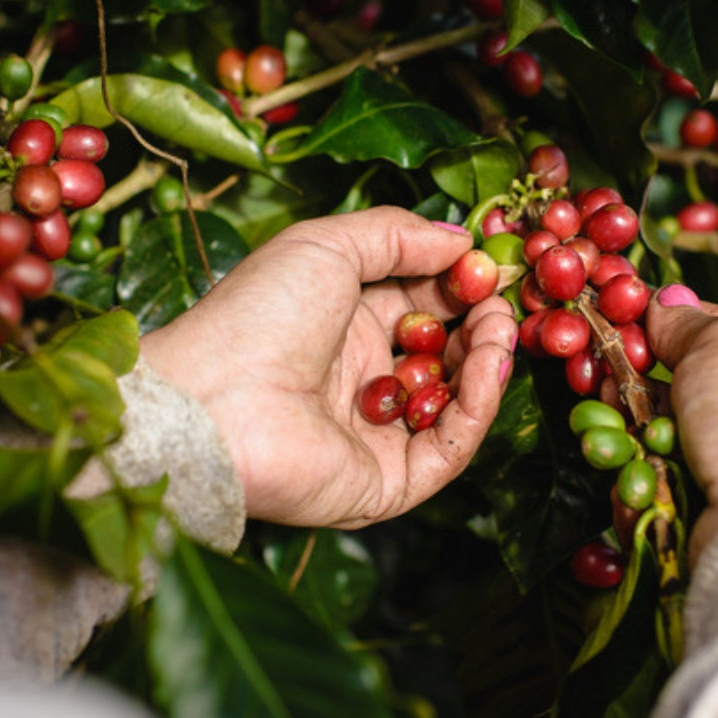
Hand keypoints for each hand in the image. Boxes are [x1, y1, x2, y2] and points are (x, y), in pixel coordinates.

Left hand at [141, 207, 517, 528]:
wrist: (215, 400)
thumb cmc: (257, 316)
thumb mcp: (328, 246)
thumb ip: (397, 235)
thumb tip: (460, 240)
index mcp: (341, 325)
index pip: (422, 304)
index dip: (460, 284)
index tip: (491, 265)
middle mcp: (360, 379)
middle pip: (444, 353)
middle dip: (480, 322)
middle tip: (501, 300)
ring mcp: (374, 433)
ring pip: (454, 402)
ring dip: (485, 361)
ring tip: (496, 329)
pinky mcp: (387, 482)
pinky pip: (447, 449)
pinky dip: (477, 407)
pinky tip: (487, 365)